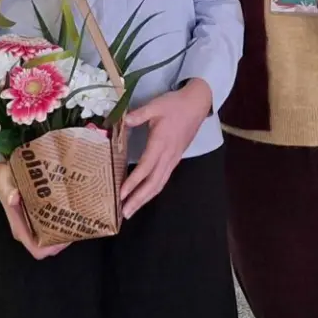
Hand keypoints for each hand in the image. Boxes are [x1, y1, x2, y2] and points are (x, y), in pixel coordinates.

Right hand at [0, 161, 66, 260]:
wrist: (2, 172)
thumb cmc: (4, 179)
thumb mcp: (5, 182)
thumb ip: (8, 191)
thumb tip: (13, 198)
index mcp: (20, 228)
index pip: (37, 249)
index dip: (52, 249)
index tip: (66, 238)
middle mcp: (27, 229)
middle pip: (48, 244)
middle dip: (63, 238)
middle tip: (76, 224)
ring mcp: (32, 223)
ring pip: (51, 235)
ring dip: (64, 229)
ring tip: (76, 217)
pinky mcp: (37, 215)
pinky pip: (51, 224)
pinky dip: (60, 220)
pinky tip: (69, 209)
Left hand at [120, 78, 212, 217]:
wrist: (197, 104)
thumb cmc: (175, 104)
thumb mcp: (155, 105)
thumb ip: (139, 114)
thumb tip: (122, 120)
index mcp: (161, 143)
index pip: (145, 168)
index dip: (133, 182)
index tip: (121, 194)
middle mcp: (168, 155)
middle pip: (153, 183)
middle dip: (138, 199)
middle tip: (124, 213)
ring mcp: (173, 159)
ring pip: (159, 184)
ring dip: (145, 198)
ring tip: (131, 210)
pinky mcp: (175, 159)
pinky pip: (163, 179)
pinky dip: (153, 190)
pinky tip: (144, 196)